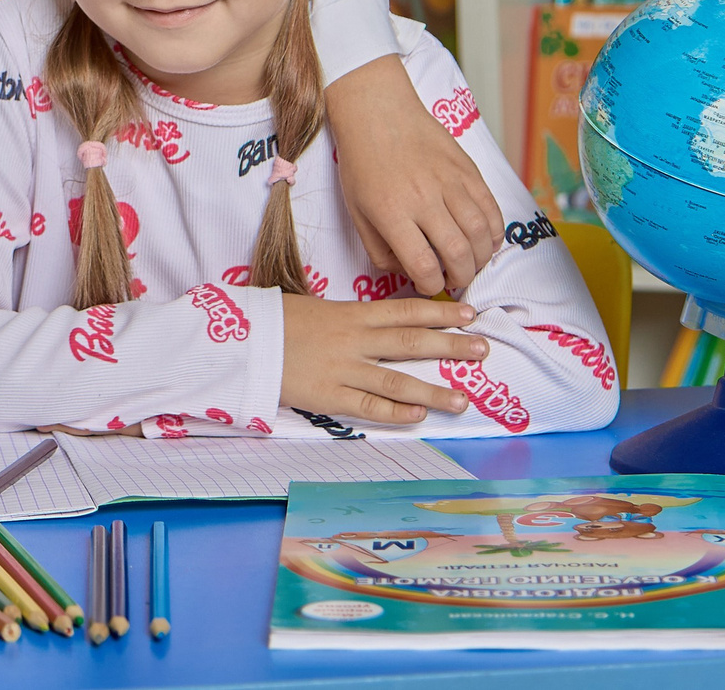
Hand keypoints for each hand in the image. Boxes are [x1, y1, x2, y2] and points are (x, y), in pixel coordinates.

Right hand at [279, 294, 484, 424]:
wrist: (241, 341)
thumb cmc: (275, 321)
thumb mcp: (316, 308)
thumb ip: (349, 317)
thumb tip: (379, 322)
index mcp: (351, 314)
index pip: (404, 310)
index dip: (439, 312)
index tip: (469, 312)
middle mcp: (353, 340)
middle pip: (411, 343)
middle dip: (450, 346)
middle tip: (483, 349)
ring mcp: (343, 369)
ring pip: (397, 381)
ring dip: (433, 391)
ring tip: (463, 400)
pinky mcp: (329, 396)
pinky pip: (368, 406)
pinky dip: (395, 412)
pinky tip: (417, 416)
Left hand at [325, 57, 503, 294]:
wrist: (379, 113)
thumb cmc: (362, 163)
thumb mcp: (356, 212)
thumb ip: (380, 250)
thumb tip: (408, 273)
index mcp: (391, 211)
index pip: (423, 265)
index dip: (430, 285)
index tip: (428, 284)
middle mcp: (424, 198)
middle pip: (458, 254)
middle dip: (460, 277)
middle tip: (454, 279)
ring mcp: (450, 182)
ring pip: (481, 234)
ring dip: (480, 258)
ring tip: (469, 263)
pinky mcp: (468, 170)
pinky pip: (492, 209)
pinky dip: (494, 232)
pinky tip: (484, 241)